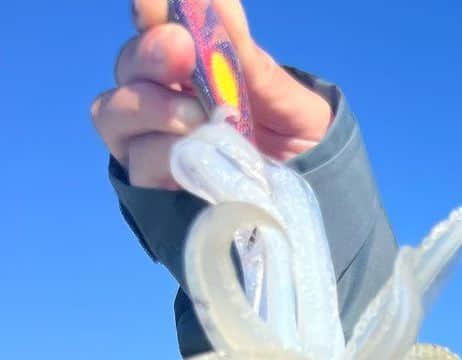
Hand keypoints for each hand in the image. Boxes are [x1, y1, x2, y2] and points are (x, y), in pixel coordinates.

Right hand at [91, 0, 331, 188]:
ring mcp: (151, 145)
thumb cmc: (300, 145)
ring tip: (199, 120)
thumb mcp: (288, 101)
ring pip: (114, 114)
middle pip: (126, 66)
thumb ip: (249, 58)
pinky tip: (196, 157)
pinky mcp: (154, 191)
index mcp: (190, 66)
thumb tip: (218, 1)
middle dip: (150, 55)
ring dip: (152, 108)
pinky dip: (162, 157)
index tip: (153, 5)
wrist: (316, 207)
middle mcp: (161, 99)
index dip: (148, 10)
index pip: (152, 25)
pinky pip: (136, 167)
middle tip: (184, 52)